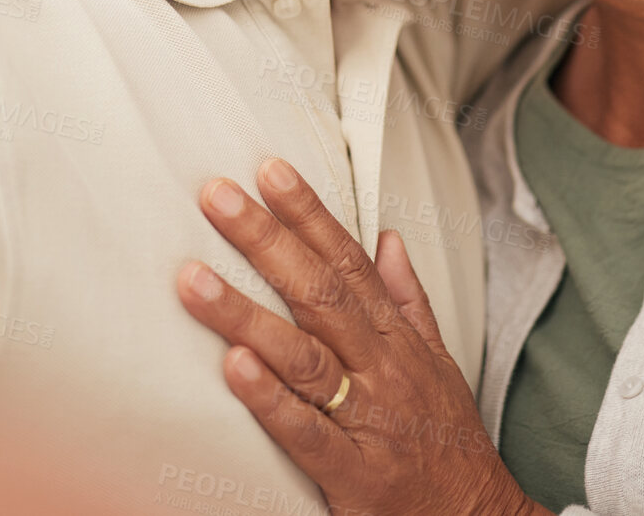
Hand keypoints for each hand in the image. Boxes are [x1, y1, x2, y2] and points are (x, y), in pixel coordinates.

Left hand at [175, 159, 548, 515]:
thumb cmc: (450, 442)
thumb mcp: (440, 362)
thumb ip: (409, 300)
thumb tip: (388, 239)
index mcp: (396, 338)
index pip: (348, 261)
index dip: (309, 213)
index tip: (270, 170)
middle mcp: (382, 368)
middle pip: (320, 292)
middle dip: (266, 240)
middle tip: (216, 196)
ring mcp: (367, 419)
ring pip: (303, 355)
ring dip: (246, 313)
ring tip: (193, 279)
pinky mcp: (352, 474)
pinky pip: (305, 431)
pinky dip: (270, 399)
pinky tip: (234, 368)